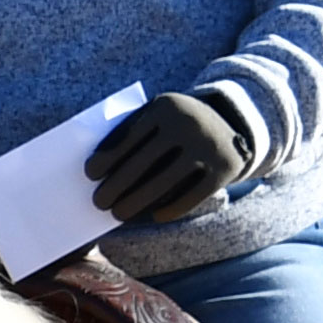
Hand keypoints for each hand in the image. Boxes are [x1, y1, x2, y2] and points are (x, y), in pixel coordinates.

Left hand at [85, 88, 254, 224]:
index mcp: (165, 106)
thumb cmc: (176, 123)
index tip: (90, 174)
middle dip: (115, 186)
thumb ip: (133, 131)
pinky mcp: (224, 169)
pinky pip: (191, 196)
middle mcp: (187, 124)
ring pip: (163, 183)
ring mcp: (207, 147)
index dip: (106, 158)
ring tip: (118, 213)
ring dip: (135, 203)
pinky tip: (155, 216)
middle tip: (99, 202)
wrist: (232, 121)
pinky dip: (171, 209)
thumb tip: (98, 169)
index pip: (128, 137)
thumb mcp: (159, 115)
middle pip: (141, 163)